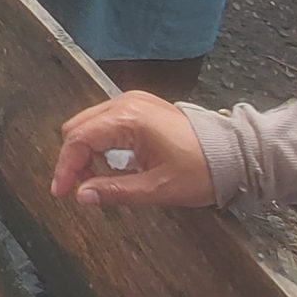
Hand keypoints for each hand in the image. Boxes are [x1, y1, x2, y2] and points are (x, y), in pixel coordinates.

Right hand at [51, 91, 215, 207]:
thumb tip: (81, 196)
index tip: (62, 193)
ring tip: (92, 180)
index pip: (79, 139)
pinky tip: (107, 164)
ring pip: (89, 123)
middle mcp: (126, 102)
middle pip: (78, 127)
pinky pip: (105, 121)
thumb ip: (114, 190)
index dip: (66, 167)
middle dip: (72, 158)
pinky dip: (98, 142)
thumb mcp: (156, 188)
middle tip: (77, 189)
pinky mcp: (141, 106)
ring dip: (84, 150)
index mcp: (128, 118)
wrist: (234, 153)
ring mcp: (133, 101)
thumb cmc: (200, 170)